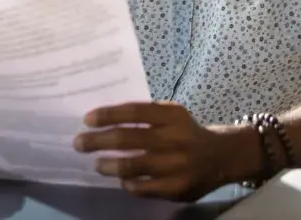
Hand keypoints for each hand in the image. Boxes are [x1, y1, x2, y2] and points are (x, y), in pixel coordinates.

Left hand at [73, 101, 226, 200]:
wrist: (221, 157)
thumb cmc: (185, 131)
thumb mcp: (171, 114)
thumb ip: (144, 115)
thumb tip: (102, 120)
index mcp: (172, 115)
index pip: (134, 111)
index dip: (107, 115)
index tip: (87, 120)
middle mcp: (175, 139)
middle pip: (127, 139)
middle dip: (97, 141)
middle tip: (79, 143)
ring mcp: (176, 166)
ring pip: (131, 166)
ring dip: (107, 164)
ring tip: (96, 164)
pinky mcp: (177, 188)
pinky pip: (142, 188)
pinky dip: (127, 183)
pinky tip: (121, 178)